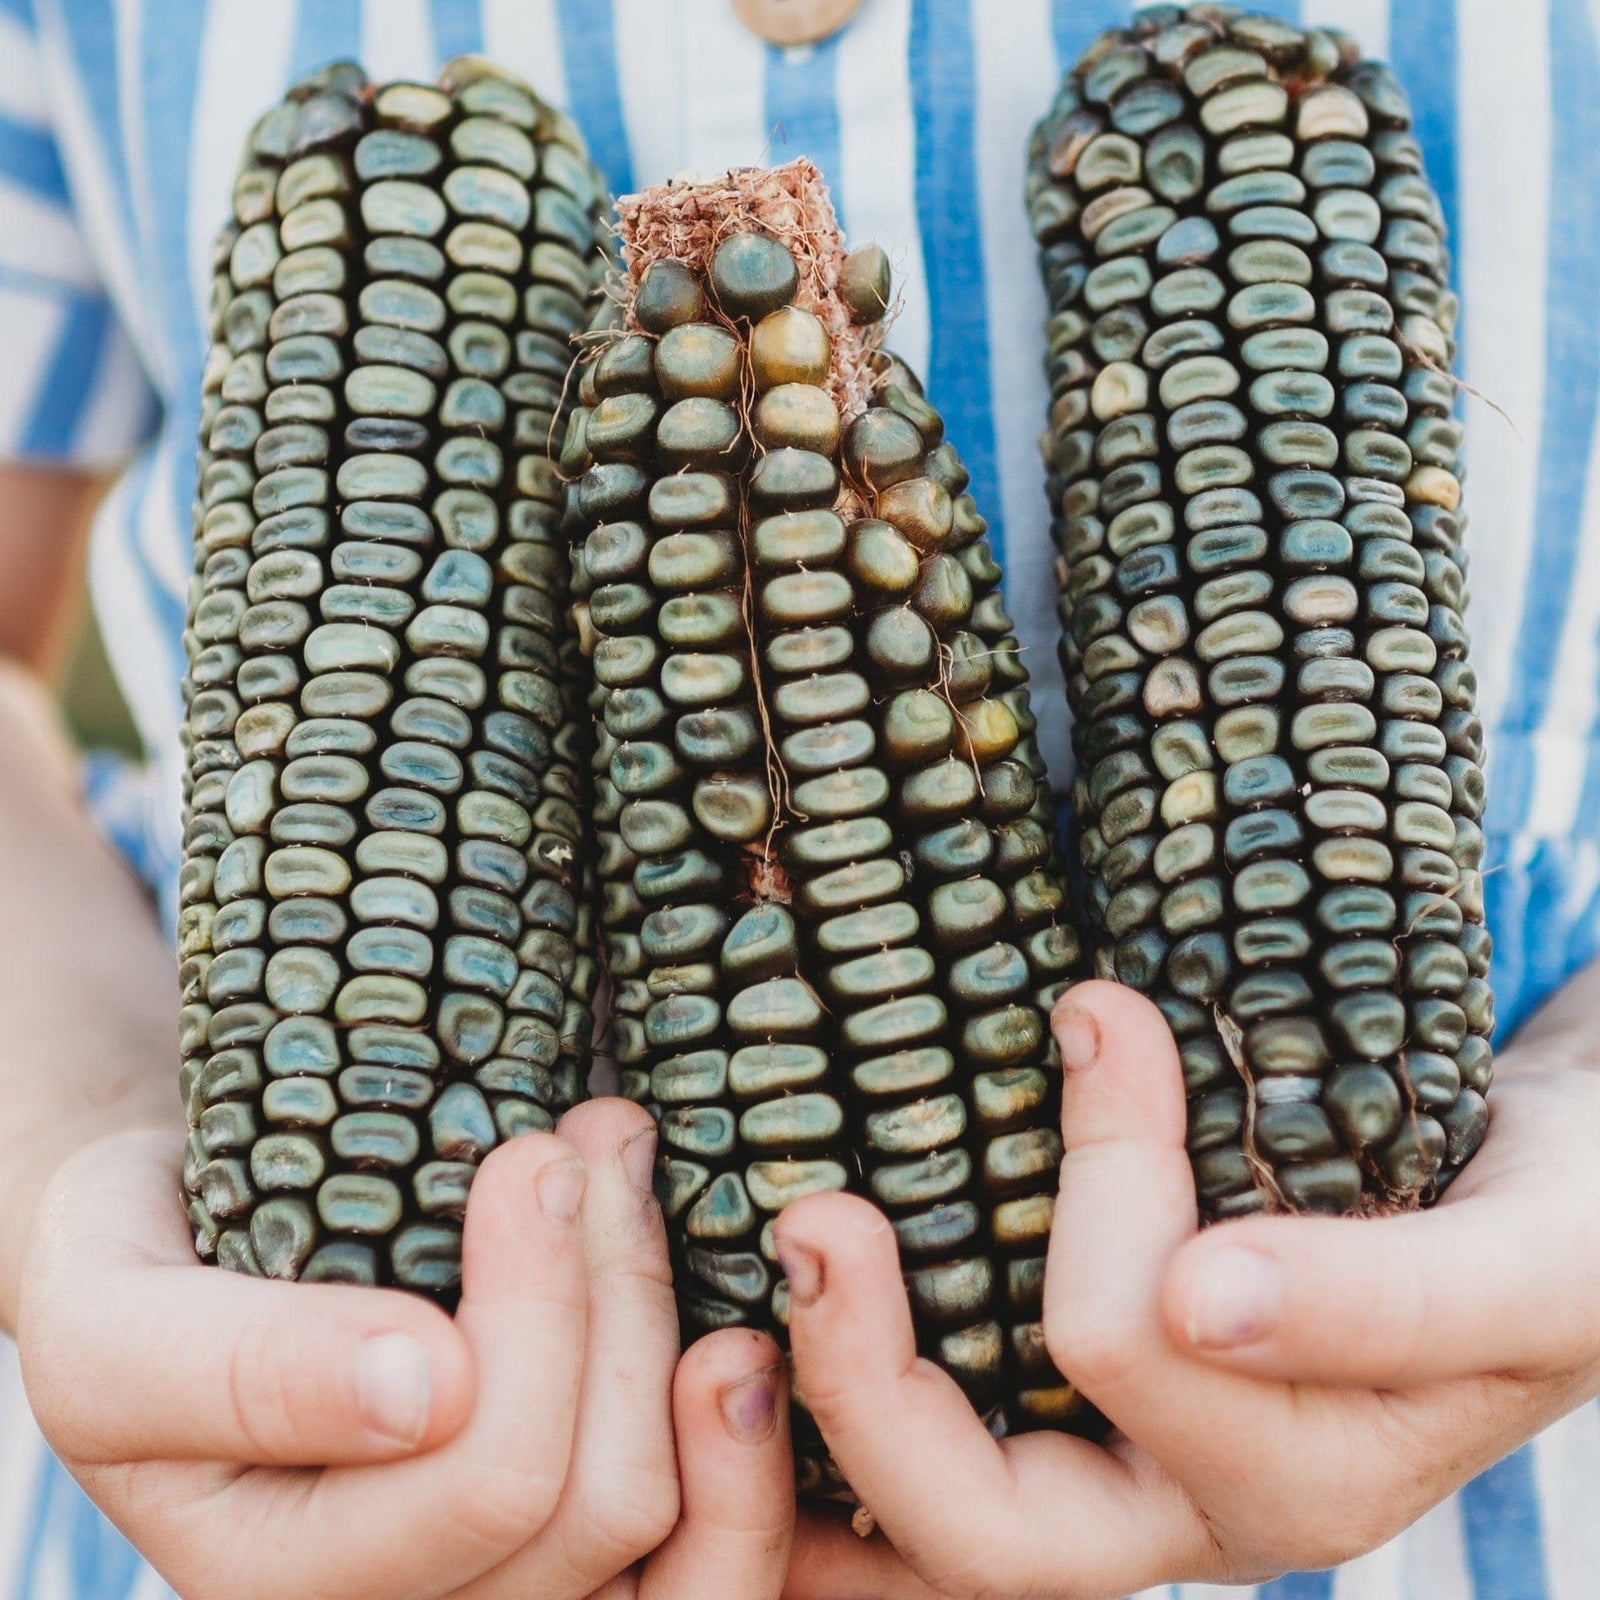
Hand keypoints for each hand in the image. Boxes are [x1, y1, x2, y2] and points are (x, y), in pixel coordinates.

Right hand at [19, 1099, 796, 1599]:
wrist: (182, 1266)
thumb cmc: (140, 1276)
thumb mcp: (115, 1316)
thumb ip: (235, 1371)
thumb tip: (421, 1392)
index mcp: (287, 1585)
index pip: (485, 1481)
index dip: (541, 1306)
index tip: (532, 1152)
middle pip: (597, 1499)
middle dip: (615, 1288)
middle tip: (594, 1135)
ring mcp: (508, 1587)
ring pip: (673, 1516)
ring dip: (676, 1321)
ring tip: (631, 1171)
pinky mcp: (582, 1544)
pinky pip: (709, 1550)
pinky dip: (744, 1438)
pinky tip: (734, 1325)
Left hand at [773, 978, 1599, 1597]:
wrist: (1562, 1198)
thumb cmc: (1573, 1224)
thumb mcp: (1530, 1259)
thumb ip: (1385, 1299)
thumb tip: (1200, 1297)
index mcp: (1299, 1478)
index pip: (1135, 1352)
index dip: (1104, 1182)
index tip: (1103, 1010)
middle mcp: (1191, 1500)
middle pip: (991, 1529)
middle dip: (870, 1386)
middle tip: (813, 1220)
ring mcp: (1125, 1460)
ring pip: (933, 1524)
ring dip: (820, 1425)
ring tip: (762, 1271)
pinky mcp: (1080, 1399)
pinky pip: (938, 1444)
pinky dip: (843, 1406)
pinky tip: (776, 1312)